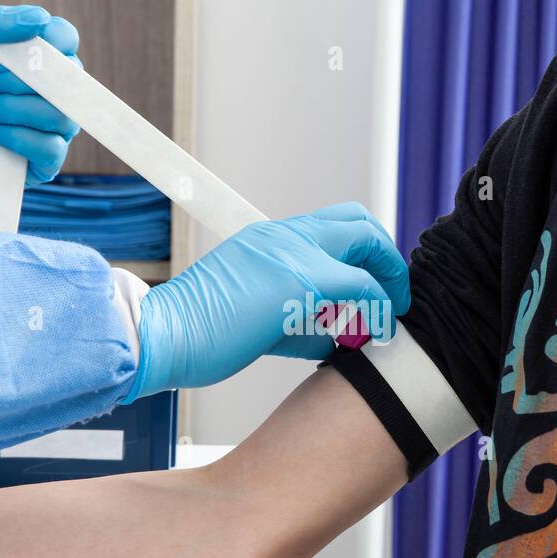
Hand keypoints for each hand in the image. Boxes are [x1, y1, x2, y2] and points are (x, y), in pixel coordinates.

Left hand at [0, 4, 82, 199]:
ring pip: (61, 114)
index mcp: (32, 58)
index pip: (66, 39)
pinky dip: (20, 138)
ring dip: (17, 108)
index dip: (52, 39)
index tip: (18, 45)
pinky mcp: (41, 162)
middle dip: (24, 75)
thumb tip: (41, 20)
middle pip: (68, 77)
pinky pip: (53, 148)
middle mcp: (47, 92)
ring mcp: (47, 128)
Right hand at [128, 202, 410, 399]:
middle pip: (357, 221)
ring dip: (388, 277)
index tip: (373, 286)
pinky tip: (376, 328)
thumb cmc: (196, 334)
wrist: (161, 334)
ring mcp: (292, 253)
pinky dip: (377, 304)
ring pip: (365, 240)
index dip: (362, 254)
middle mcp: (284, 236)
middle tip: (395, 293)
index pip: (331, 228)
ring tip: (390, 313)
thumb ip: (299, 319)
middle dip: (386, 255)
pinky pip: (360, 284)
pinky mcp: (300, 281)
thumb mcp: (255, 317)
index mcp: (269, 240)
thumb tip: (337, 336)